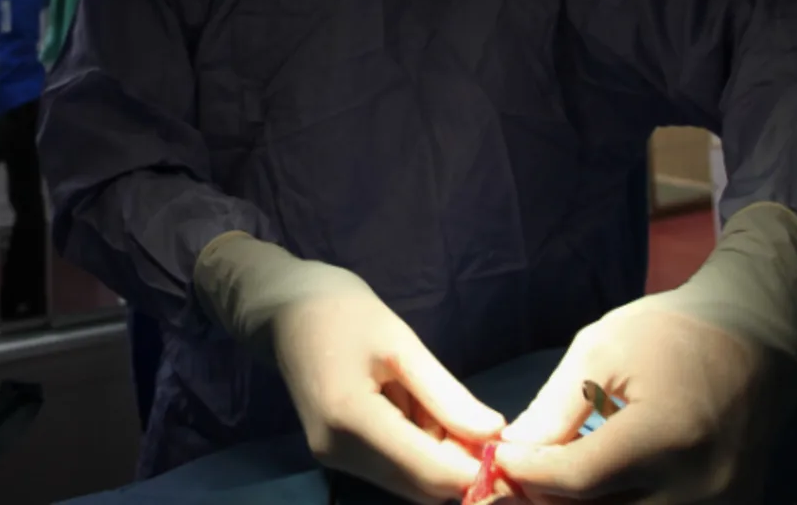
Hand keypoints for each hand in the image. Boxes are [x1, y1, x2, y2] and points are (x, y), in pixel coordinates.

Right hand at [194, 233, 505, 502]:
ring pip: (409, 483)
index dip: (479, 470)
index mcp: (352, 419)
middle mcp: (338, 451)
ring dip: (441, 458)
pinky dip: (420, 452)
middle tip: (489, 425)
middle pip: (422, 486)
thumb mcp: (401, 344)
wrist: (283, 309)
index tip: (513, 449)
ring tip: (448, 409)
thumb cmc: (343, 311)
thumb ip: (447, 396)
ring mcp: (332, 457)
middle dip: (463, 465)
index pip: (431, 471)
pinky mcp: (334, 454)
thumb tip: (495, 436)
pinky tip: (422, 413)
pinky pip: (392, 470)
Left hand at [493, 303, 770, 502]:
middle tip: (516, 478)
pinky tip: (592, 488)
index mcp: (666, 438)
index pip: (576, 480)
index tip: (497, 456)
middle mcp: (696, 487)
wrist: (758, 341)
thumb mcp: (603, 351)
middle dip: (545, 500)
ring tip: (552, 482)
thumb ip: (554, 409)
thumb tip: (511, 452)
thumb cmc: (675, 333)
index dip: (526, 473)